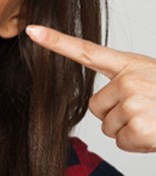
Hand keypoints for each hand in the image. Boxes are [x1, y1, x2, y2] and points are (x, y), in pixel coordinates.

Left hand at [26, 25, 155, 152]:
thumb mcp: (151, 79)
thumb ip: (125, 83)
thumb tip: (102, 107)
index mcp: (130, 65)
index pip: (86, 51)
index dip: (56, 42)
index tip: (32, 30)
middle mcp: (129, 79)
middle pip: (96, 107)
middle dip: (118, 115)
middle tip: (148, 111)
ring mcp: (134, 102)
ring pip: (108, 127)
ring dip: (131, 130)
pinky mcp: (140, 126)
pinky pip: (123, 142)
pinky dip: (140, 144)